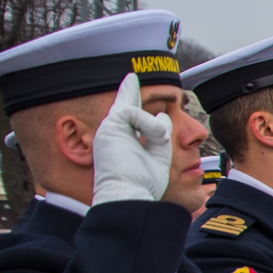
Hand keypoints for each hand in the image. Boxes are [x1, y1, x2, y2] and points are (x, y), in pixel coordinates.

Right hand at [90, 73, 173, 204]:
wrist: (130, 195)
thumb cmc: (142, 183)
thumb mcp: (158, 156)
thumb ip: (160, 136)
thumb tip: (163, 116)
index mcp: (123, 140)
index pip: (129, 116)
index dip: (131, 100)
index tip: (131, 83)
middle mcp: (114, 133)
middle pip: (121, 105)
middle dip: (127, 91)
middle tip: (131, 77)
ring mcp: (108, 129)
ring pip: (133, 110)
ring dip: (153, 125)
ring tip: (162, 138)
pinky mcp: (108, 127)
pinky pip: (131, 112)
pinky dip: (148, 123)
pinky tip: (158, 135)